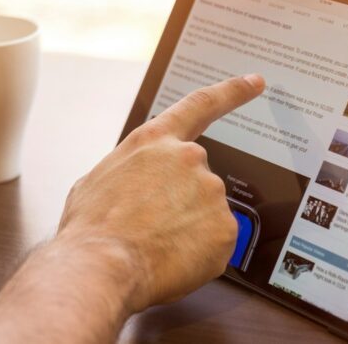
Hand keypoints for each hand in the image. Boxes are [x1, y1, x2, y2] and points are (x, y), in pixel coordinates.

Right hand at [56, 74, 264, 312]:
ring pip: (206, 214)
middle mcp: (189, 158)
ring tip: (154, 245)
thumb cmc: (92, 226)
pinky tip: (170, 258)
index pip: (201, 105)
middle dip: (179, 204)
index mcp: (154, 141)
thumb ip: (130, 172)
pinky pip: (216, 242)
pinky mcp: (226, 228)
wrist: (102, 264)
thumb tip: (135, 187)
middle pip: (196, 180)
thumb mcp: (96, 181)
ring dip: (187, 229)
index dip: (232, 92)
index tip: (255, 82)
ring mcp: (211, 192)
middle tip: (151, 228)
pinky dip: (198, 253)